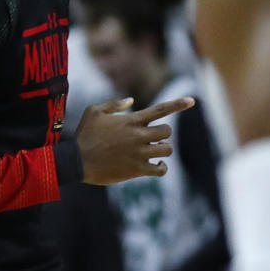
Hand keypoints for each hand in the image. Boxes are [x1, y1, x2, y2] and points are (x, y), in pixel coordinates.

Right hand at [77, 95, 194, 185]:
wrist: (76, 161)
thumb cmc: (84, 135)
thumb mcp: (94, 112)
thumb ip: (114, 104)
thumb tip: (131, 101)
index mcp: (131, 120)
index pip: (161, 109)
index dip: (179, 104)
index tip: (193, 101)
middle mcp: (138, 136)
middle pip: (167, 131)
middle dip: (163, 134)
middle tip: (153, 139)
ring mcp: (138, 153)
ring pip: (166, 150)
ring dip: (162, 150)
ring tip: (153, 151)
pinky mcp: (136, 170)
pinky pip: (160, 170)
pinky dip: (161, 168)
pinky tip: (156, 166)